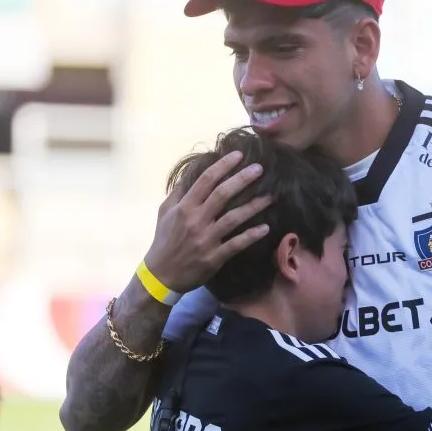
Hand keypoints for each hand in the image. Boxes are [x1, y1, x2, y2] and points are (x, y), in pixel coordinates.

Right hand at [144, 150, 271, 291]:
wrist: (161, 275)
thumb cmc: (164, 241)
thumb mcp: (164, 213)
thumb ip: (178, 193)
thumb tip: (191, 172)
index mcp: (184, 207)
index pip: (205, 180)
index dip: (223, 165)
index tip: (238, 155)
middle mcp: (196, 220)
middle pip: (222, 194)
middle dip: (242, 179)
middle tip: (259, 169)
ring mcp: (206, 239)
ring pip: (233, 218)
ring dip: (253, 206)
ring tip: (270, 197)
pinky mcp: (214, 257)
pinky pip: (236, 244)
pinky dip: (251, 236)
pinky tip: (265, 228)